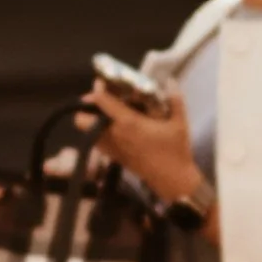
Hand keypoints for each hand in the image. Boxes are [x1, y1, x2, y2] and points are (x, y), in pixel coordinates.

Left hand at [79, 85, 201, 211]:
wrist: (172, 180)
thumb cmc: (175, 151)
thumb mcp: (179, 122)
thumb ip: (175, 99)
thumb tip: (171, 80)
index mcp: (128, 123)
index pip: (101, 101)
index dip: (98, 88)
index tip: (102, 80)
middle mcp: (113, 134)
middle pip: (82, 120)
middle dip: (87, 107)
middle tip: (103, 99)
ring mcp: (111, 147)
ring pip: (85, 131)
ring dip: (91, 118)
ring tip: (107, 110)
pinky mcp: (112, 156)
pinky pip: (95, 140)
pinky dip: (97, 130)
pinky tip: (114, 125)